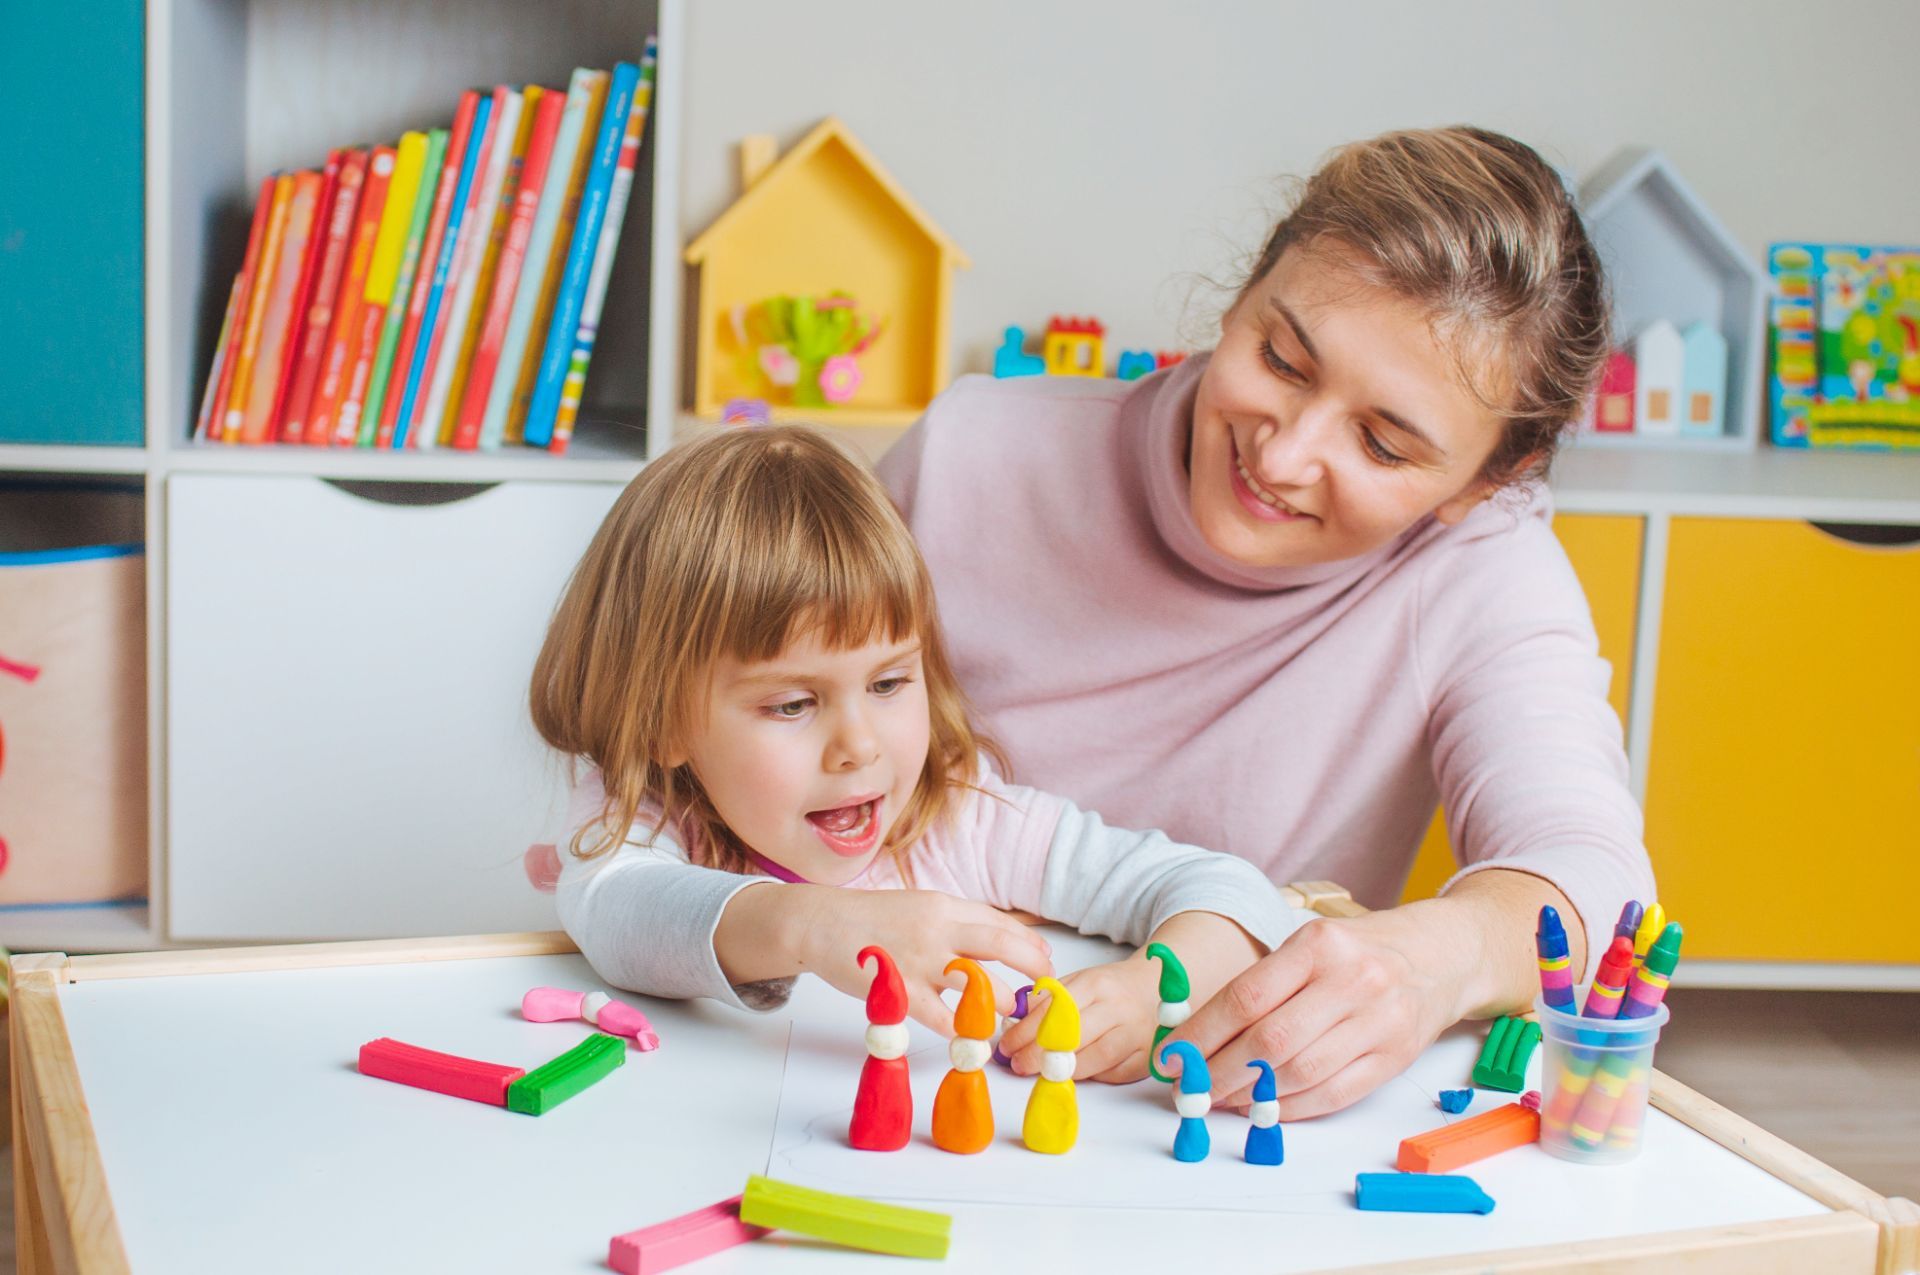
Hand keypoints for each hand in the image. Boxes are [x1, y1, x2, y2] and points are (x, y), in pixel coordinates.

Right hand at [795, 889, 1054, 1035]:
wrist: (820, 923)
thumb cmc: (873, 919)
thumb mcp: (920, 907)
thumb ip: (956, 922)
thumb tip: (999, 940)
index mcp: (945, 906)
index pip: (999, 923)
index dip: (1029, 943)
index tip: (1045, 961)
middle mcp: (937, 929)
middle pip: (1000, 944)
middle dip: (1032, 965)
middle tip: (1047, 987)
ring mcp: (918, 960)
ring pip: (976, 982)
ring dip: (1001, 1001)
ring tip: (1011, 1013)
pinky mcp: (899, 990)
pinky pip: (940, 1016)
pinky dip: (961, 1029)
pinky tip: (970, 1035)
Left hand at [997, 955, 1159, 1082]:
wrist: (1154, 987)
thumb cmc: (1111, 988)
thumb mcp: (1079, 982)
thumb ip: (1049, 1001)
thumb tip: (1014, 1025)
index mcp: (1097, 984)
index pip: (1056, 1010)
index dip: (1026, 1032)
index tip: (1007, 1045)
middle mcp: (1119, 1008)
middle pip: (1075, 1036)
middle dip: (1039, 1055)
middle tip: (1018, 1064)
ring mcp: (1136, 1034)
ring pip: (1096, 1059)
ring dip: (1064, 1071)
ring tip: (1041, 1073)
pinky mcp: (1147, 1058)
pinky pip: (1113, 1074)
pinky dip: (1091, 1076)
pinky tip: (1073, 1074)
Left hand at [1166, 902, 1473, 1118]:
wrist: (1441, 956)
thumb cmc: (1359, 952)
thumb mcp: (1311, 945)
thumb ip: (1264, 983)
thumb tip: (1199, 1034)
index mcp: (1319, 945)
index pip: (1246, 997)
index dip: (1201, 1034)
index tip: (1172, 1058)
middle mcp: (1352, 981)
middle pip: (1270, 1042)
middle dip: (1218, 1072)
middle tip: (1189, 1088)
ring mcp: (1378, 1021)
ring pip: (1300, 1073)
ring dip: (1251, 1094)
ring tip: (1220, 1098)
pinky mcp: (1395, 1057)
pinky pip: (1333, 1094)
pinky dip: (1290, 1106)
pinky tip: (1263, 1106)